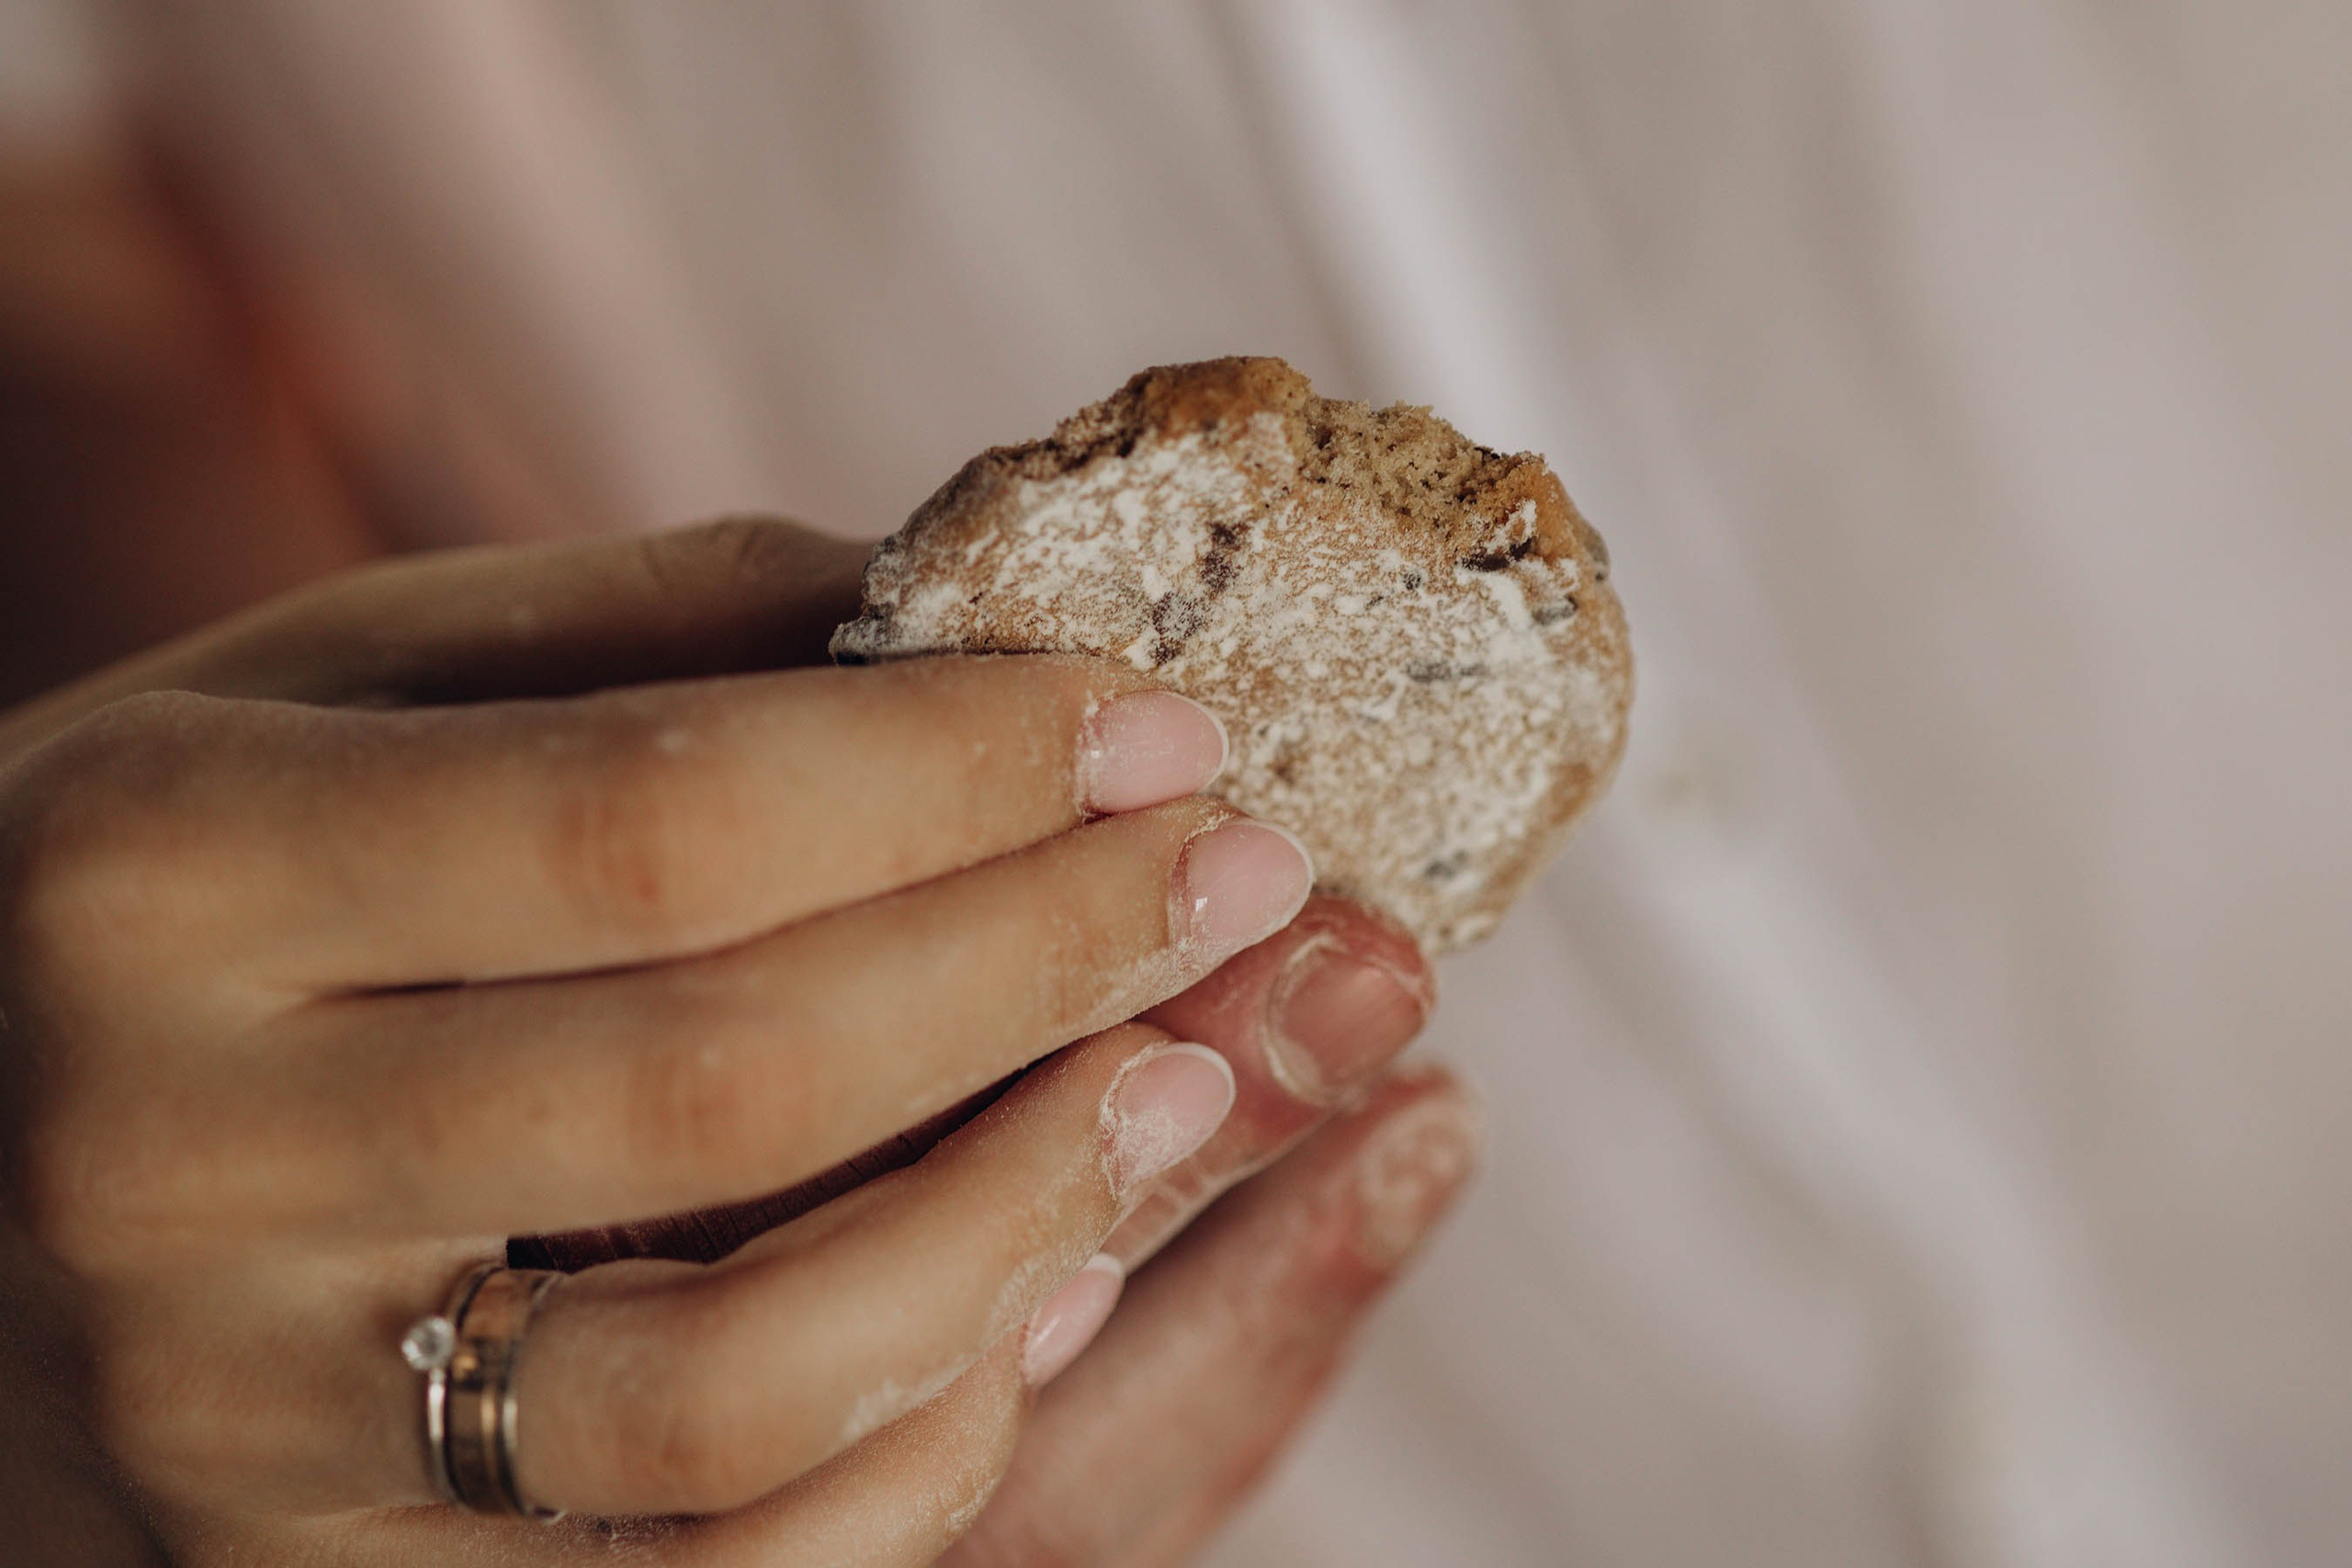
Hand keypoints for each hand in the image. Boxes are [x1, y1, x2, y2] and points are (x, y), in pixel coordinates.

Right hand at [0, 519, 1356, 1560]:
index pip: (661, 820)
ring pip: (732, 1389)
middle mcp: (173, 1167)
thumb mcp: (370, 680)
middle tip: (1238, 880)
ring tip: (1181, 1081)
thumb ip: (671, 636)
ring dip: (1025, 1223)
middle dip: (1048, 967)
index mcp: (168, 871)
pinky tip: (1044, 1294)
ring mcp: (245, 1426)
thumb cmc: (220, 875)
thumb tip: (1020, 636)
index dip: (964, 774)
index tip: (1167, 730)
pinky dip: (926, 1448)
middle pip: (726, 1087)